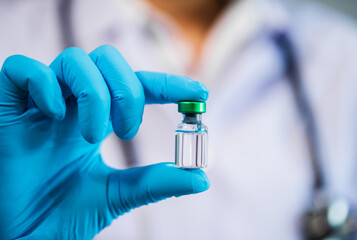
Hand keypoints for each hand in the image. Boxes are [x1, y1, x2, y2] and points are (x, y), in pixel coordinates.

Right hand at [0, 45, 209, 238]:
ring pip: (74, 61)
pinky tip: (54, 116)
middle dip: (126, 88)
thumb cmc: (62, 215)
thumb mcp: (117, 194)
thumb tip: (201, 177)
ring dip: (93, 95)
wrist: (22, 237)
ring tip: (93, 135)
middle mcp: (71, 105)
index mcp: (95, 120)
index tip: (198, 92)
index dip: (167, 83)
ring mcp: (39, 102)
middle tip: (127, 128)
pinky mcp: (7, 105)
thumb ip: (155, 182)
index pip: (136, 85)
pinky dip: (44, 85)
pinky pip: (23, 70)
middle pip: (106, 60)